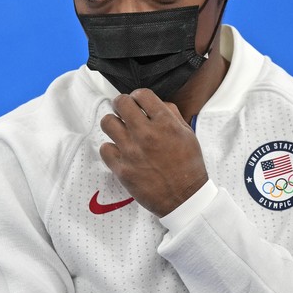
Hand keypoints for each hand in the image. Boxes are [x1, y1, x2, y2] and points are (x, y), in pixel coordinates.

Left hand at [99, 89, 208, 216]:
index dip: (138, 96)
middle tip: (124, 112)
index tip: (138, 103)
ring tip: (120, 131)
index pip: (142, 94)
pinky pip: (104, 148)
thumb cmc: (188, 166)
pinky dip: (111, 148)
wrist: (185, 198)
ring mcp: (132, 152)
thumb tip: (157, 103)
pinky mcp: (122, 169)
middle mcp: (146, 134)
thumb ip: (172, 114)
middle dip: (121, 104)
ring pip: (107, 122)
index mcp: (165, 123)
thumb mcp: (188, 134)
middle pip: (120, 103)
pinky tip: (120, 151)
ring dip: (113, 124)